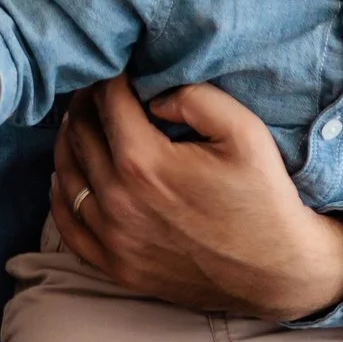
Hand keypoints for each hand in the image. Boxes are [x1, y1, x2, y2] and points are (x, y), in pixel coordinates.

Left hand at [50, 76, 342, 321]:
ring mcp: (113, 238)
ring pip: (66, 175)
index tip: (118, 69)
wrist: (280, 272)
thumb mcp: (244, 131)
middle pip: (80, 134)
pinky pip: (67, 224)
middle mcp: (118, 201)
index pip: (107, 103)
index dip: (110, 78)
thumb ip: (194, 97)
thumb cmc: (264, 197)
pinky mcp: (116, 266)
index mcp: (144, 163)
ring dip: (70, 142)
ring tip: (83, 123)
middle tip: (98, 90)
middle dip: (87, 104)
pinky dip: (63, 192)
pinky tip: (71, 175)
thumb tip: (151, 97)